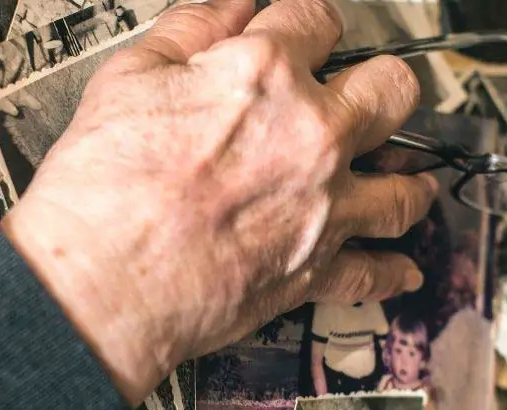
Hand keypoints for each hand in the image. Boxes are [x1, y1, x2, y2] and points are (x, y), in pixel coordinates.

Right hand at [0, 0, 434, 404]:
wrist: (98, 285)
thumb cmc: (103, 188)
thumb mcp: (130, 75)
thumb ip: (193, 28)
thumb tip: (229, 5)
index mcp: (267, 76)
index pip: (319, 18)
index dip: (311, 20)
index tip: (309, 30)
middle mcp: (313, 137)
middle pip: (393, 91)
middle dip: (382, 84)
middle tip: (368, 95)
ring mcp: (324, 207)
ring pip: (404, 187)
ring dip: (407, 178)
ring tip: (406, 177)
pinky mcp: (316, 271)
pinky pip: (375, 272)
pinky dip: (391, 271)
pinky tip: (402, 266)